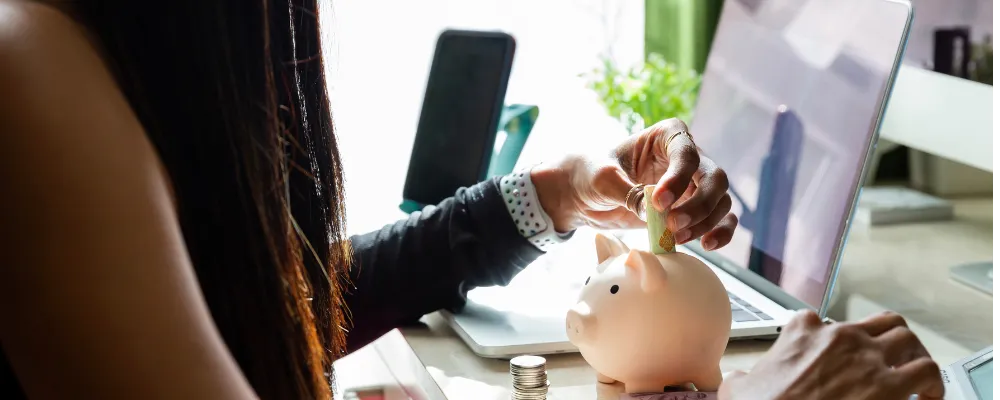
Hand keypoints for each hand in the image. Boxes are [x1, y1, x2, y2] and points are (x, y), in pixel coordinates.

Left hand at [531, 118, 736, 249]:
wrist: (583, 195)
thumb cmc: (591, 174)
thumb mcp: (602, 179)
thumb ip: (628, 192)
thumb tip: (654, 212)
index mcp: (666, 136)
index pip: (686, 153)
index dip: (679, 178)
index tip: (658, 202)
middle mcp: (687, 157)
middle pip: (714, 178)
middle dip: (699, 204)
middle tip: (673, 225)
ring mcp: (693, 184)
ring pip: (720, 201)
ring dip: (705, 222)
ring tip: (677, 238)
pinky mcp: (692, 210)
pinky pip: (720, 219)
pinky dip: (720, 232)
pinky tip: (707, 246)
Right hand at [719, 310, 944, 399]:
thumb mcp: (739, 387)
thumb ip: (743, 376)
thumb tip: (739, 378)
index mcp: (802, 331)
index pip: (824, 322)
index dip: (833, 342)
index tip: (838, 358)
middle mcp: (840, 336)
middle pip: (882, 322)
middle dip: (892, 340)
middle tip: (893, 359)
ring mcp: (867, 358)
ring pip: (910, 340)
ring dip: (917, 358)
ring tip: (918, 378)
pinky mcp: (890, 386)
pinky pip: (927, 373)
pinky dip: (933, 386)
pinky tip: (928, 399)